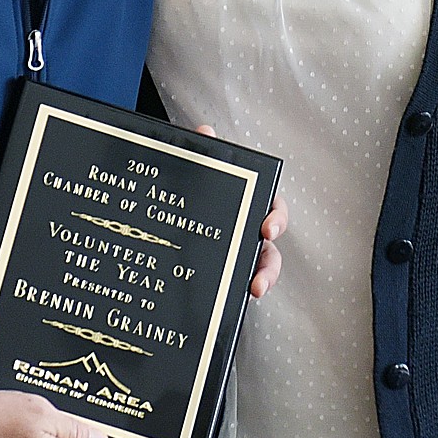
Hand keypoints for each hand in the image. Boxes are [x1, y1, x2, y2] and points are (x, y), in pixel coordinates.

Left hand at [194, 125, 286, 298]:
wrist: (161, 219)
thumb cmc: (190, 192)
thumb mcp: (192, 171)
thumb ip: (200, 152)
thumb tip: (205, 131)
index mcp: (247, 206)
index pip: (272, 210)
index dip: (276, 218)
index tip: (266, 228)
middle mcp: (248, 234)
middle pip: (271, 251)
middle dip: (270, 266)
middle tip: (259, 278)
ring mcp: (237, 258)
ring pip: (260, 273)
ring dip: (262, 283)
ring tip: (254, 292)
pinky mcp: (221, 278)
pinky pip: (234, 289)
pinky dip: (235, 298)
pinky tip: (226, 305)